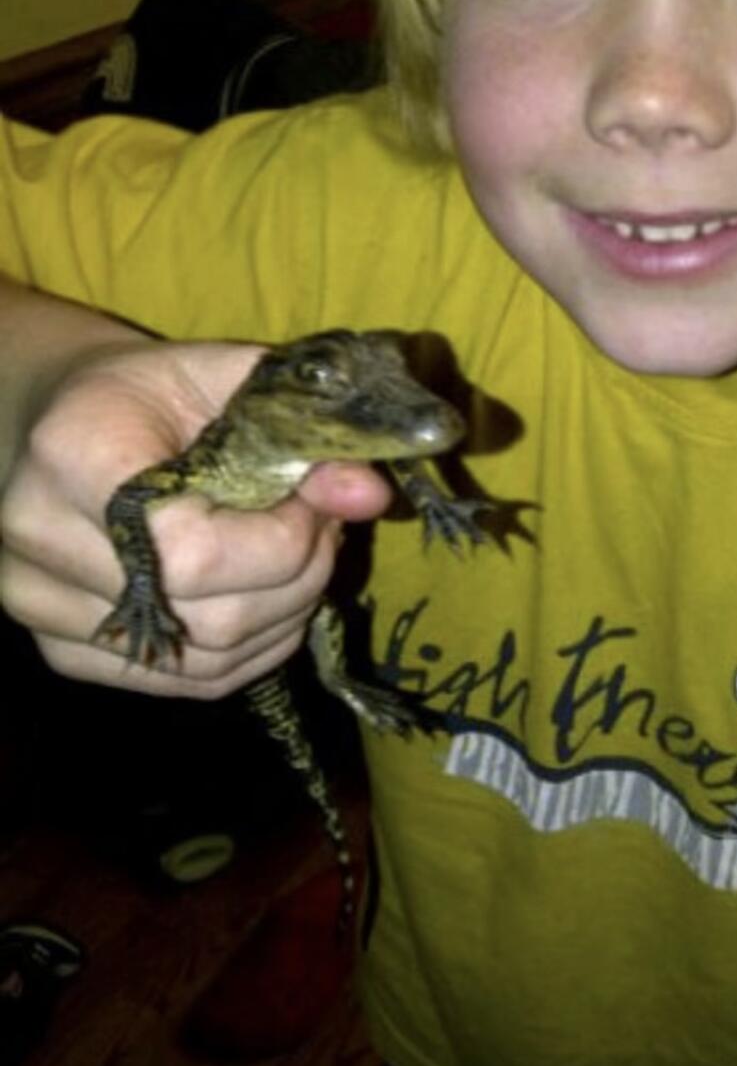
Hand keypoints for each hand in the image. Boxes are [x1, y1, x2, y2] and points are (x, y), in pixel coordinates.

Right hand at [0, 338, 392, 697]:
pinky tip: (270, 599)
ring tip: (298, 557)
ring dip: (285, 615)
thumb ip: (302, 429)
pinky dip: (254, 648)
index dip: (282, 540)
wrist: (78, 423)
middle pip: (210, 615)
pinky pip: (191, 683)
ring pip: (209, 660)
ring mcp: (43, 605)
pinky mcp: (68, 652)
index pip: (194, 549)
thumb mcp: (233, 382)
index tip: (313, 501)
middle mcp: (39, 537)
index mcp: (73, 454)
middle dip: (299, 576)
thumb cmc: (160, 394)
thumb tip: (369, 494)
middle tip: (321, 529)